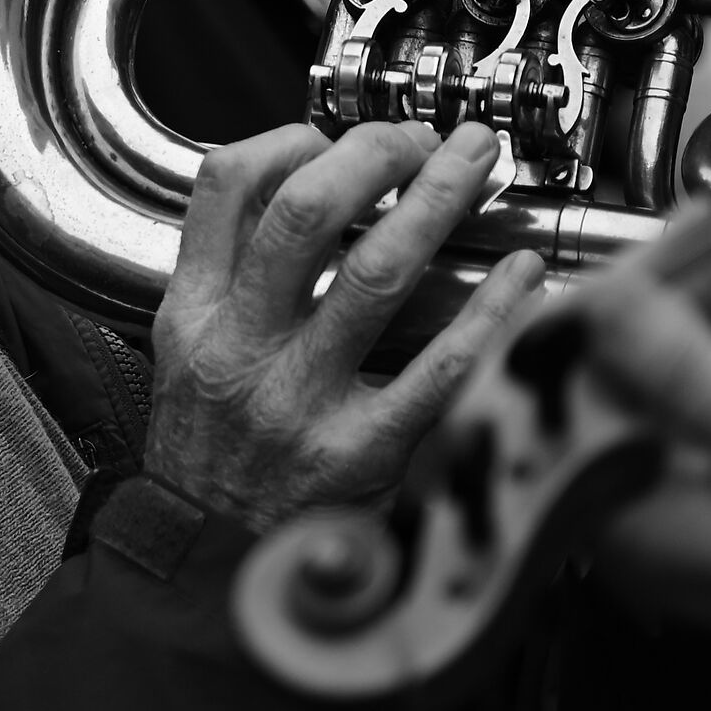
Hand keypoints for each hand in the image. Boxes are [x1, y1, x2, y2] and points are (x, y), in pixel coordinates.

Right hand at [145, 119, 543, 530]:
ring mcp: (299, 401)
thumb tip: (304, 190)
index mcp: (192, 314)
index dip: (288, 139)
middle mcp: (240, 348)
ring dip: (439, 201)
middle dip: (377, 153)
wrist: (208, 574)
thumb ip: (228, 279)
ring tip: (477, 164)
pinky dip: (493, 311)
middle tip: (424, 138)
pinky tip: (527, 274)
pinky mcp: (362, 456)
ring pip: (377, 272)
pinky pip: (441, 369)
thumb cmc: (209, 461)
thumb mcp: (183, 357)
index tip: (331, 135)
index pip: (223, 185)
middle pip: (306, 210)